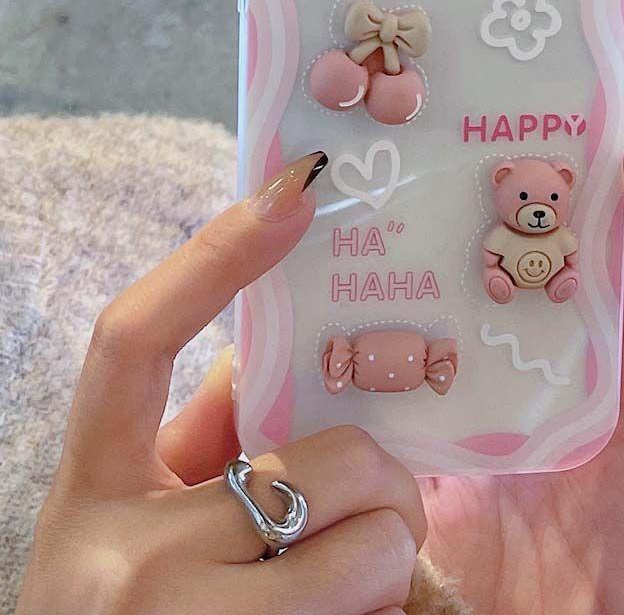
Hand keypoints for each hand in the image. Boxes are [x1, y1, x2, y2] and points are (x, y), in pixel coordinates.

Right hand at [16, 153, 424, 614]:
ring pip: (374, 545)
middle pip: (325, 460)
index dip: (214, 257)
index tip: (293, 191)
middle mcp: (122, 561)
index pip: (131, 344)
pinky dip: (385, 606)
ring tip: (355, 578)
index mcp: (94, 492)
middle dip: (381, 480)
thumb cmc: (145, 614)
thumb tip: (260, 350)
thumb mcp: (146, 523)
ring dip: (390, 552)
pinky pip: (379, 607)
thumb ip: (200, 433)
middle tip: (379, 502)